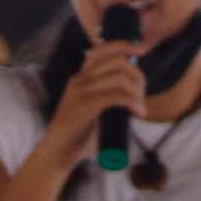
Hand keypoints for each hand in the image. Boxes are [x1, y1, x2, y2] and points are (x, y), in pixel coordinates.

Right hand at [36, 34, 150, 168]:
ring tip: (140, 108)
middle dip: (137, 76)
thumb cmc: (78, 135)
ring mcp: (80, 92)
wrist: (57, 154)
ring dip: (137, 92)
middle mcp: (79, 80)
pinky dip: (132, 102)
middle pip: (117, 62)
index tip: (141, 50)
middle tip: (142, 95)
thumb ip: (109, 98)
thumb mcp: (94, 110)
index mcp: (81, 77)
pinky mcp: (85, 106)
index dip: (124, 45)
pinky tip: (138, 112)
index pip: (102, 50)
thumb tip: (135, 96)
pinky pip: (115, 96)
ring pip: (118, 78)